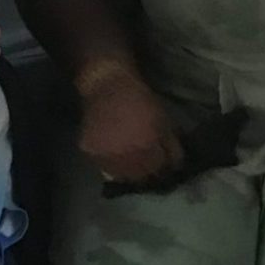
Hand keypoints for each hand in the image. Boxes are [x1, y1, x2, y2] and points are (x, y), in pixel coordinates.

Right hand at [78, 67, 181, 182]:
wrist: (109, 86)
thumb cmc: (141, 101)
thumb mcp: (165, 122)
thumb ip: (171, 147)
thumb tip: (176, 167)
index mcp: (147, 148)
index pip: (158, 171)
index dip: (162, 170)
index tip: (163, 166)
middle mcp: (125, 157)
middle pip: (139, 178)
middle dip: (146, 173)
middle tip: (147, 164)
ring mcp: (104, 156)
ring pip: (120, 176)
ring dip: (128, 172)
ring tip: (131, 161)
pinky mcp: (88, 152)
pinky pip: (102, 166)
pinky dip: (110, 164)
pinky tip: (115, 154)